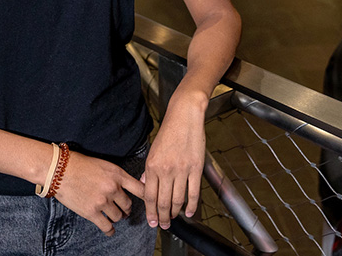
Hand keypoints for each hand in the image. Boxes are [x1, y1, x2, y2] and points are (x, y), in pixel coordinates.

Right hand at [54, 151, 144, 235]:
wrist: (60, 169)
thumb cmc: (80, 164)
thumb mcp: (104, 164)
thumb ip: (117, 176)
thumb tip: (128, 186)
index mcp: (117, 174)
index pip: (140, 188)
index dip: (147, 196)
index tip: (150, 201)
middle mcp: (112, 188)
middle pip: (128, 205)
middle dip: (126, 208)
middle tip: (124, 209)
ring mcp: (102, 201)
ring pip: (118, 216)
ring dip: (117, 217)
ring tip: (114, 215)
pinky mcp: (91, 212)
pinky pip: (106, 226)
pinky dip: (110, 230)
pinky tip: (110, 230)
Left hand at [142, 90, 207, 228]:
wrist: (184, 117)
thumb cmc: (169, 132)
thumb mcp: (153, 150)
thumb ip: (149, 170)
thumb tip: (145, 185)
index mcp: (152, 166)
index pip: (149, 196)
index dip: (150, 212)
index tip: (152, 222)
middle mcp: (166, 170)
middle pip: (163, 202)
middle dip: (162, 217)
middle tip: (163, 225)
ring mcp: (182, 170)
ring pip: (177, 200)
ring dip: (175, 213)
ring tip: (173, 218)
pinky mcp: (195, 169)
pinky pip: (193, 193)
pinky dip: (191, 206)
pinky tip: (188, 212)